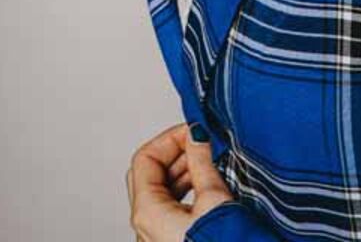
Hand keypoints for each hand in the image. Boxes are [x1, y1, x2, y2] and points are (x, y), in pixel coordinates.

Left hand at [126, 121, 234, 241]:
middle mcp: (146, 228)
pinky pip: (171, 210)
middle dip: (175, 153)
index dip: (169, 138)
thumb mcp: (215, 199)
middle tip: (200, 142)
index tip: (193, 129)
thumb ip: (202, 161)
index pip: (144, 159)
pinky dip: (186, 191)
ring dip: (182, 171)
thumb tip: (196, 135)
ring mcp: (158, 238)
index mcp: (147, 213)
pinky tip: (206, 184)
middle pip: (149, 175)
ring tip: (208, 160)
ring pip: (161, 192)